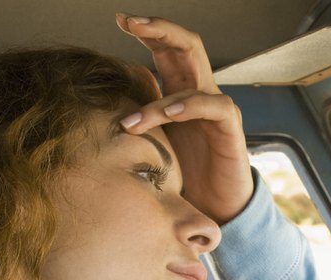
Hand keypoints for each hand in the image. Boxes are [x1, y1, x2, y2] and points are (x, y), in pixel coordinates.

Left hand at [115, 14, 252, 223]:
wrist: (212, 208)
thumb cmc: (182, 175)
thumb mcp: (151, 142)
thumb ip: (135, 119)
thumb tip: (100, 106)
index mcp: (180, 91)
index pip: (167, 49)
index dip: (147, 31)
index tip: (119, 20)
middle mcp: (201, 93)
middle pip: (187, 45)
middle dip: (159, 30)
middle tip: (130, 24)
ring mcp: (218, 109)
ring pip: (195, 77)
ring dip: (158, 99)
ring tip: (131, 123)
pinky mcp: (230, 130)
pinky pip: (214, 106)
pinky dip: (188, 107)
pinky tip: (168, 115)